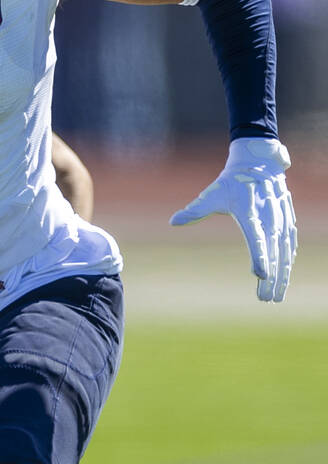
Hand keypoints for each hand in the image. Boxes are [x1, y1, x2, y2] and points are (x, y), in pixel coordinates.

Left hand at [170, 138, 295, 301]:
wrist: (258, 163)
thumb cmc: (231, 182)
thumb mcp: (211, 195)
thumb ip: (194, 211)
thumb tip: (173, 222)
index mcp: (251, 214)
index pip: (256, 240)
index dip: (259, 257)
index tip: (260, 276)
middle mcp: (270, 219)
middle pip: (274, 253)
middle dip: (273, 279)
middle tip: (267, 300)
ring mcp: (281, 220)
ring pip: (285, 252)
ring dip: (283, 275)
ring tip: (276, 296)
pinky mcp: (287, 220)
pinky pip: (290, 244)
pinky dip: (289, 260)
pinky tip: (285, 275)